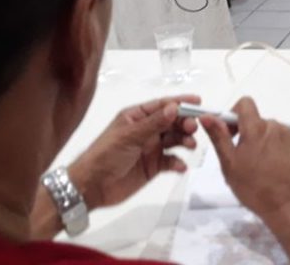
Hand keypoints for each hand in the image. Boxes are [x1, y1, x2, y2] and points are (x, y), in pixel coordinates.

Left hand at [71, 96, 199, 208]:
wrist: (92, 186)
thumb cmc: (106, 155)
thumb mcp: (129, 136)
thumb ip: (153, 123)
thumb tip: (174, 107)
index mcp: (137, 116)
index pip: (162, 105)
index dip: (180, 102)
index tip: (198, 102)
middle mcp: (146, 130)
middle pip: (172, 122)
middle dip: (185, 123)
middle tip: (193, 128)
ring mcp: (151, 148)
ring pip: (174, 140)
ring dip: (184, 140)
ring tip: (190, 145)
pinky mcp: (153, 167)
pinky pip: (171, 161)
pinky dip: (178, 162)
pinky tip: (180, 166)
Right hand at [200, 98, 289, 220]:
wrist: (288, 206)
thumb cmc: (255, 188)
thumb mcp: (229, 164)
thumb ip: (219, 137)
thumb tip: (207, 117)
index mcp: (256, 129)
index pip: (244, 103)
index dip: (234, 114)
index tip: (231, 133)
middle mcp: (275, 127)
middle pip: (256, 120)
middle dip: (248, 133)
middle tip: (243, 157)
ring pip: (270, 130)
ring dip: (263, 141)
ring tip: (260, 165)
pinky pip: (284, 139)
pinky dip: (277, 147)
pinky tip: (274, 166)